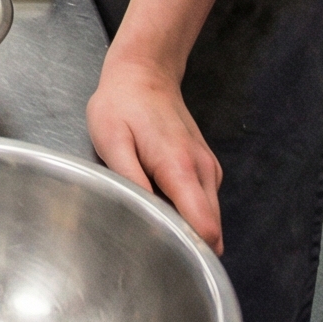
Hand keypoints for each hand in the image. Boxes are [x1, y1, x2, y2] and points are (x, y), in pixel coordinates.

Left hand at [87, 50, 224, 253]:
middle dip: (185, 241)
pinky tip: (160, 195)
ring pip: (208, 219)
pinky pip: (203, 203)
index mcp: (181, 167)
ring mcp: (209, 169)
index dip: (189, 248)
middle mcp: (204, 171)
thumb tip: (147, 220)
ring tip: (152, 209)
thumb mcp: (112, 140)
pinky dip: (187, 209)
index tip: (164, 250)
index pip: (205, 229)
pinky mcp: (206, 168)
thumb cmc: (122, 104)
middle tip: (150, 231)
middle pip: (210, 231)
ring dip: (185, 224)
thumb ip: (131, 183)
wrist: (144, 72)